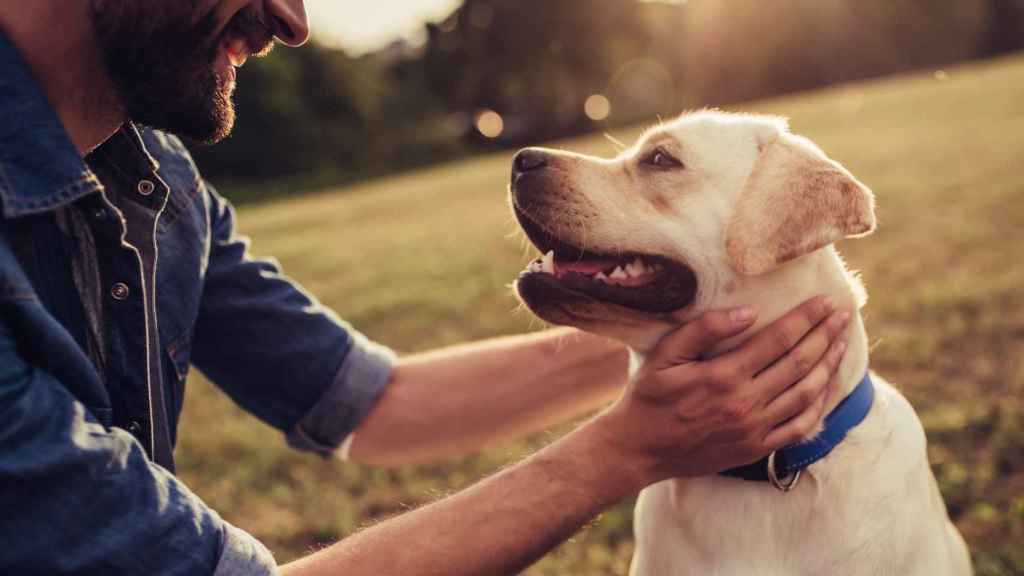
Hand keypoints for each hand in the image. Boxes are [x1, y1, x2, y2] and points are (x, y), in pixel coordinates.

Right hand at [591, 296, 849, 488]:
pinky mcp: (757, 448)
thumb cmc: (649, 396)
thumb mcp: (665, 355)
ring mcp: (754, 429)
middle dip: (825, 336)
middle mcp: (745, 403)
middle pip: (799, 363)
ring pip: (806, 394)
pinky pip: (800, 426)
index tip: (825, 301)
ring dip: (829, 366)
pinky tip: (827, 386)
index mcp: (723, 375)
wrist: (640, 449)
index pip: (778, 340)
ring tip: (841, 343)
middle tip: (843, 315)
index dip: (806, 318)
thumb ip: (703, 330)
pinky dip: (820, 405)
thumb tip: (747, 312)